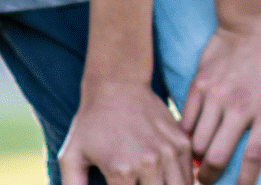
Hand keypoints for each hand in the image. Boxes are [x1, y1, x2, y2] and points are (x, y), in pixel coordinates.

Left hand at [59, 78, 189, 184]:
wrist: (117, 85)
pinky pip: (189, 176)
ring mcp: (169, 151)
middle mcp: (149, 163)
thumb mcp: (71, 158)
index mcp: (121, 171)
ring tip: (149, 183)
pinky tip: (166, 181)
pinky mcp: (181, 142)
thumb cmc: (91, 124)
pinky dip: (182, 183)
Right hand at [179, 15, 260, 184]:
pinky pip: (185, 119)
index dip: (245, 182)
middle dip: (209, 178)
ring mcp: (217, 94)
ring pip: (197, 141)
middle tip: (209, 182)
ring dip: (197, 158)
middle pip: (216, 156)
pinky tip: (192, 139)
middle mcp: (240, 105)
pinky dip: (186, 135)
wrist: (255, 20)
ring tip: (200, 163)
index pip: (253, 157)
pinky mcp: (200, 83)